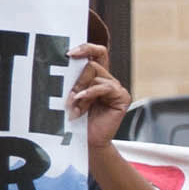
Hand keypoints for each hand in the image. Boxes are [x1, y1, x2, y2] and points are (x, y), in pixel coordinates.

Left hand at [67, 40, 131, 154]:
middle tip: (69, 95)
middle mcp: (107, 79)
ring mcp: (115, 88)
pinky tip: (82, 100)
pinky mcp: (122, 97)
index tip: (68, 53)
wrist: (87, 141)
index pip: (96, 53)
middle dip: (77, 79)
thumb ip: (73, 82)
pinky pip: (105, 86)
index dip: (85, 48)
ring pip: (96, 74)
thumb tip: (67, 67)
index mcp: (96, 76)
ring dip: (81, 89)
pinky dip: (91, 92)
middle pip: (92, 64)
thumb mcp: (71, 96)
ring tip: (75, 106)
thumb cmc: (77, 120)